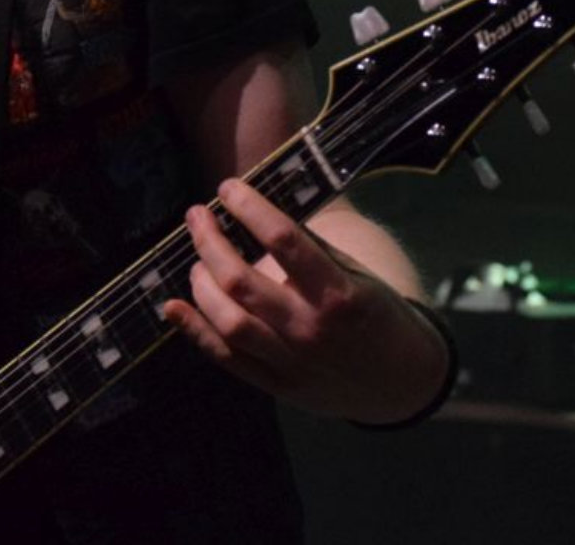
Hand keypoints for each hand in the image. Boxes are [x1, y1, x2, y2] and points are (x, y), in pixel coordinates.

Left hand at [161, 178, 448, 423]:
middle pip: (240, 281)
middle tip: (197, 215)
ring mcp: (290, 362)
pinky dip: (194, 332)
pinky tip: (173, 307)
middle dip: (209, 241)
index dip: (249, 207)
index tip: (227, 187)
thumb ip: (313, 250)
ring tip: (196, 260)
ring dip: (200, 284)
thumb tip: (261, 215)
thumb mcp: (360, 274)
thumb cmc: (379, 316)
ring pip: (228, 321)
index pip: (283, 239)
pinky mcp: (277, 386)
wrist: (402, 384)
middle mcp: (309, 328)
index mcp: (337, 292)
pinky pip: (226, 359)